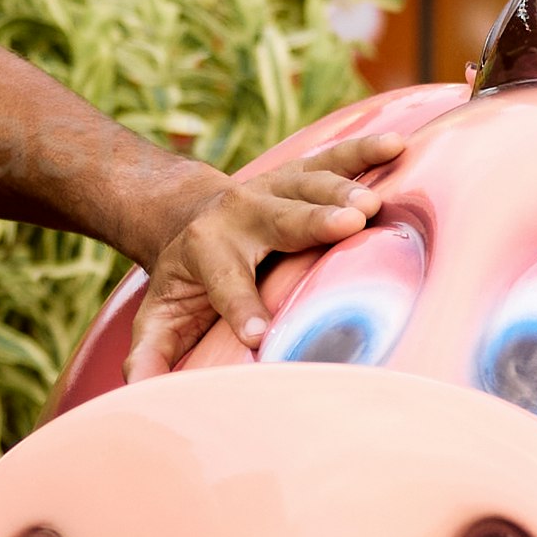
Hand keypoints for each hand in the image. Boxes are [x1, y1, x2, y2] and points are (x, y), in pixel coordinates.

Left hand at [119, 102, 414, 376]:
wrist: (187, 214)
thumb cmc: (185, 282)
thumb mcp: (160, 318)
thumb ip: (151, 353)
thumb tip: (139, 391)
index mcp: (205, 251)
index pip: (226, 283)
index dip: (241, 308)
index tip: (260, 335)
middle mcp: (238, 214)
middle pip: (279, 219)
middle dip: (312, 223)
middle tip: (348, 227)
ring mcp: (271, 189)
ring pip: (309, 185)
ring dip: (342, 190)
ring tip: (372, 205)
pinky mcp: (298, 175)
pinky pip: (335, 158)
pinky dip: (365, 150)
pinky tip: (397, 145)